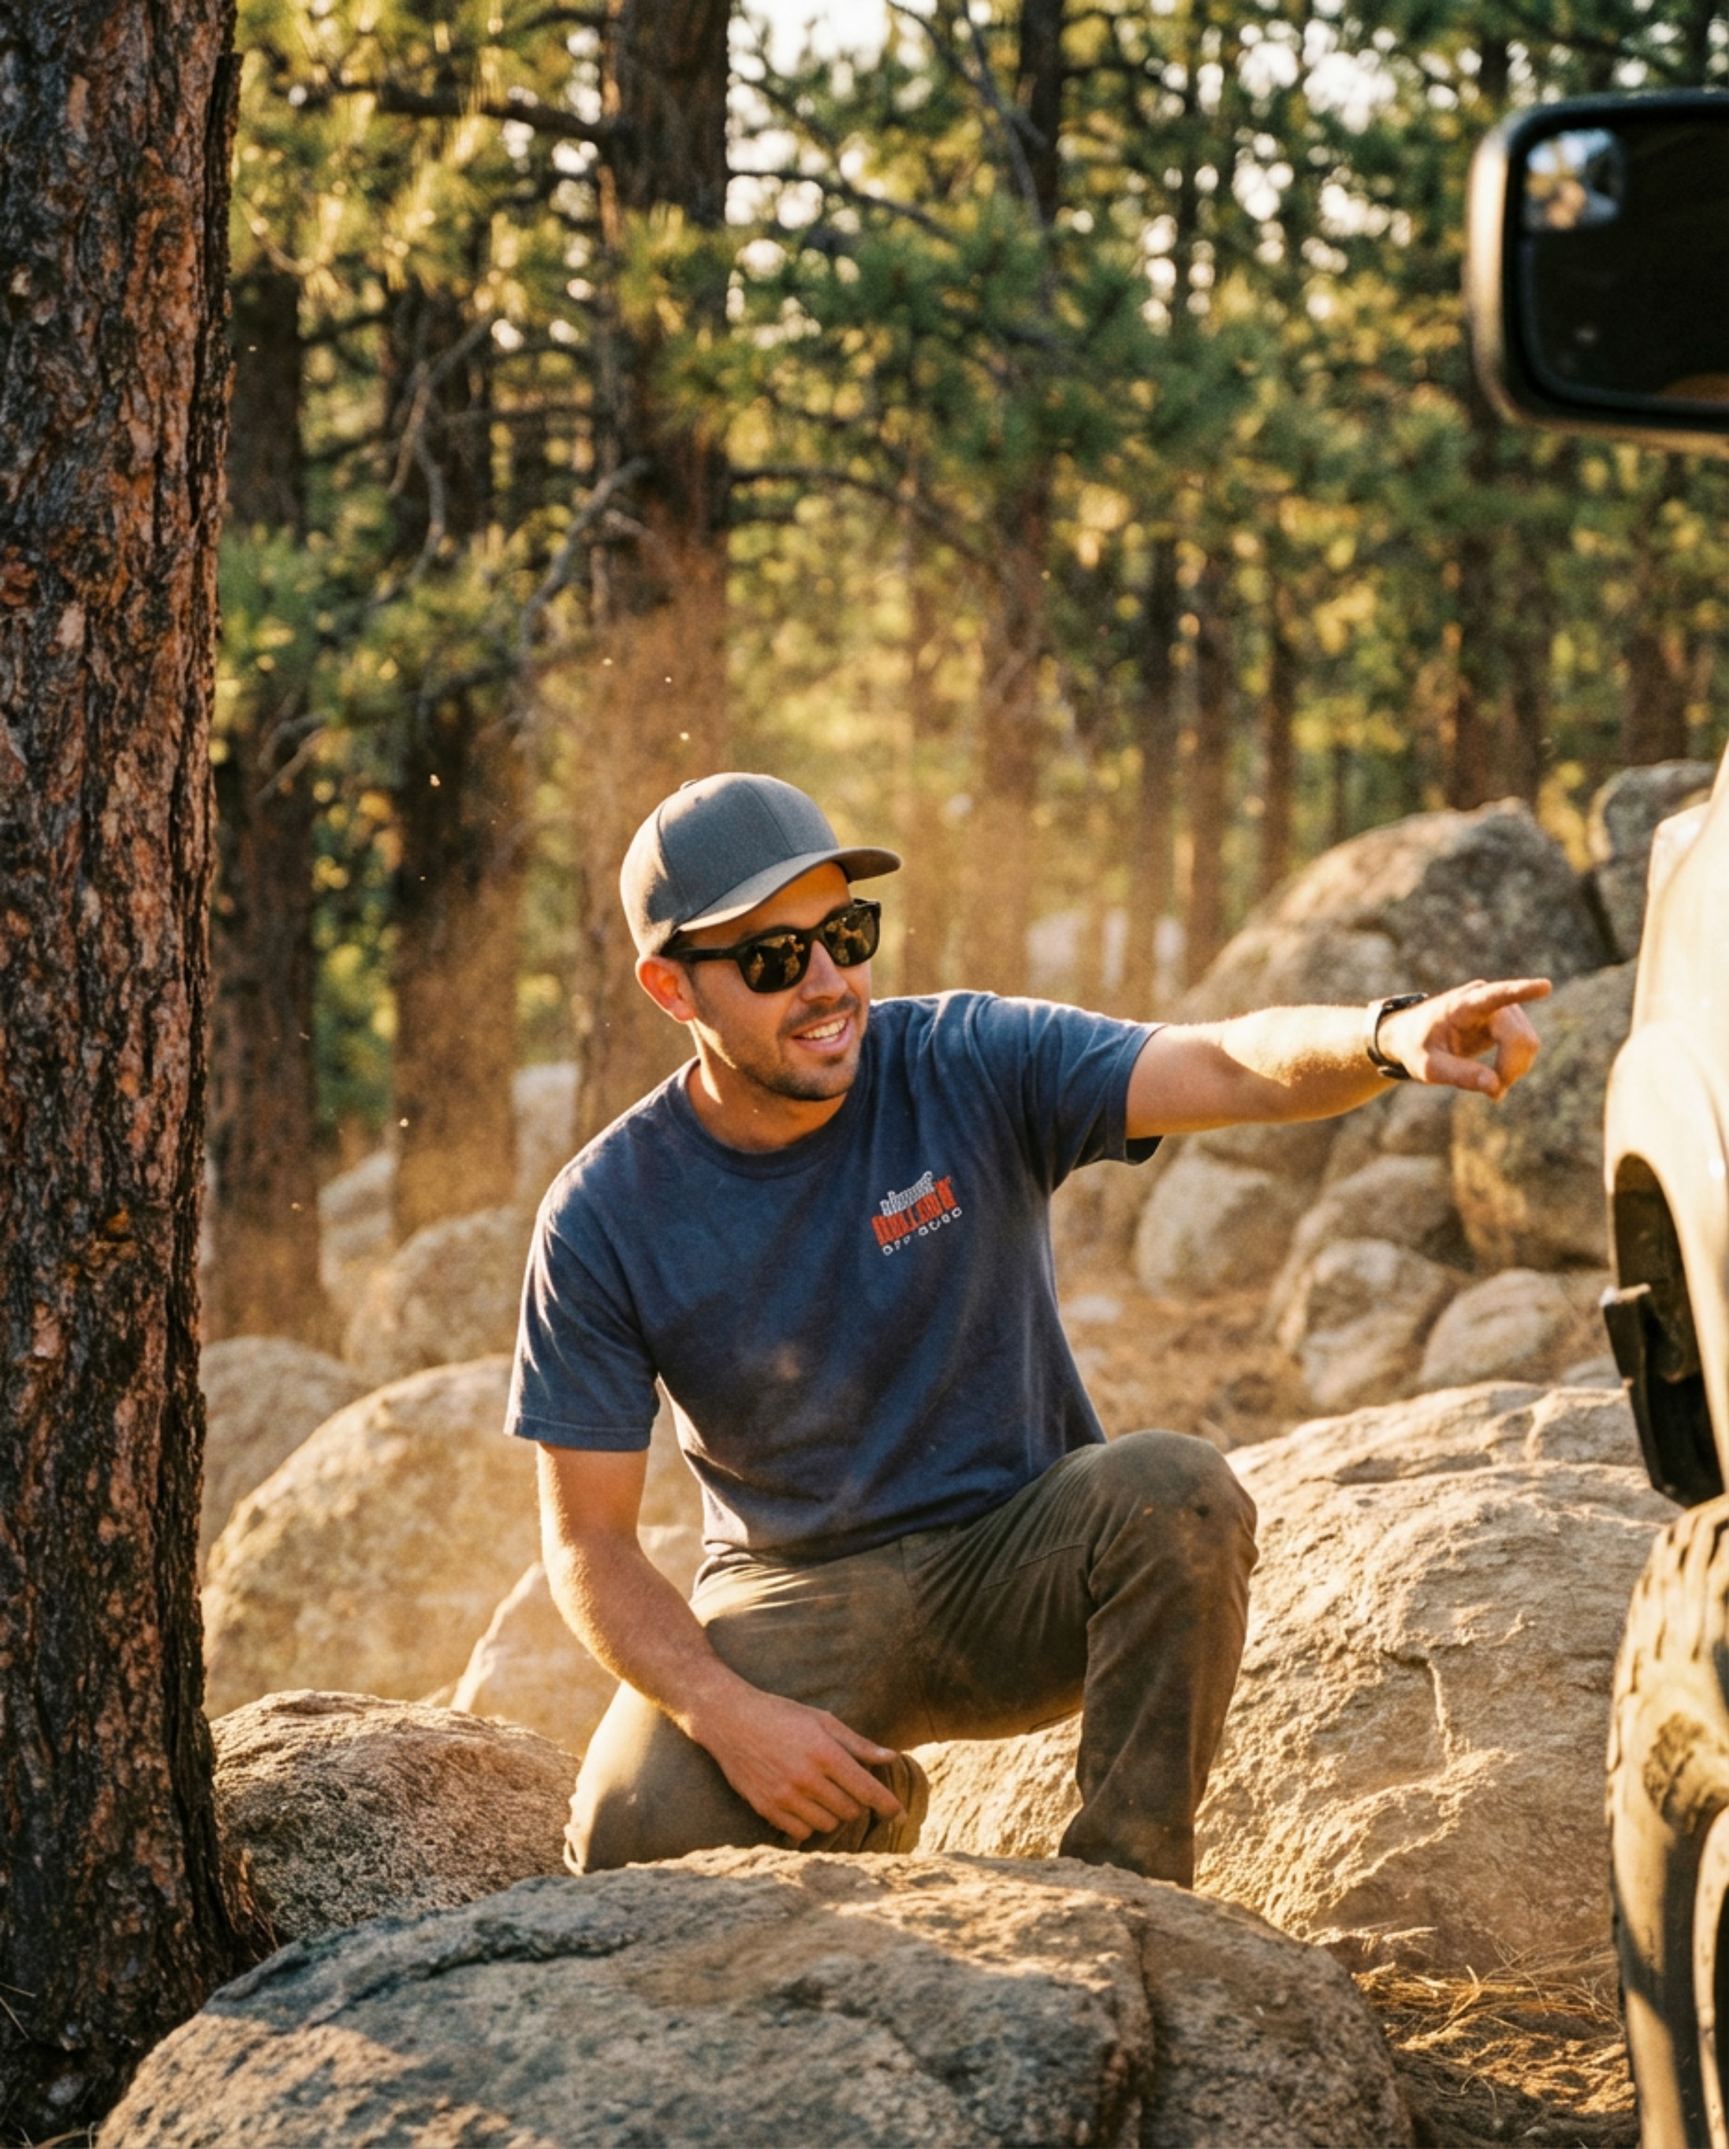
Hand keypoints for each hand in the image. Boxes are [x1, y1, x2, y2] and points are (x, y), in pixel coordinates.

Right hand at [686, 1683, 906, 1841]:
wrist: (729, 1719)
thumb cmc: (780, 1714)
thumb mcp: (821, 1720)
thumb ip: (857, 1743)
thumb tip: (891, 1757)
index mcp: (824, 1753)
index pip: (866, 1789)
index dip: (887, 1804)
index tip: (899, 1814)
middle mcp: (806, 1778)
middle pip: (850, 1810)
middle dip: (856, 1802)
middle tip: (849, 1788)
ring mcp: (784, 1796)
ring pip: (827, 1824)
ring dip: (833, 1813)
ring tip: (824, 1793)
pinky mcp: (766, 1808)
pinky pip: (801, 1832)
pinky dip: (809, 1823)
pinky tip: (805, 1805)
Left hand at [1381, 977, 1549, 1100]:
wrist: (1412, 1034)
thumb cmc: (1416, 1048)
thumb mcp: (1428, 1067)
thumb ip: (1459, 1075)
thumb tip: (1495, 1087)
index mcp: (1464, 1005)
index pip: (1496, 995)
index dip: (1523, 992)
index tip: (1545, 986)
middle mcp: (1488, 999)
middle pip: (1521, 1038)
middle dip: (1511, 1069)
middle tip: (1493, 1095)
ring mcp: (1502, 1008)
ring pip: (1528, 1044)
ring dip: (1513, 1070)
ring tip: (1489, 1085)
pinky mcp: (1509, 1020)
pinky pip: (1527, 1046)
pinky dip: (1516, 1067)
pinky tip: (1498, 1078)